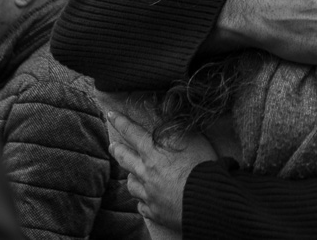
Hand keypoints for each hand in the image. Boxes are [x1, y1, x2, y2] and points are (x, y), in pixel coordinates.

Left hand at [107, 109, 217, 230]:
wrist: (206, 199)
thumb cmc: (201, 165)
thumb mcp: (192, 136)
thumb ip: (175, 124)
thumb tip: (167, 104)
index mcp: (152, 151)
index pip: (131, 131)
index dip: (120, 121)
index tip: (111, 114)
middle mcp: (145, 172)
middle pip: (124, 159)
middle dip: (117, 150)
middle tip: (112, 146)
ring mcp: (148, 194)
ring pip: (131, 185)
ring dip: (131, 177)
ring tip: (131, 174)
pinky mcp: (155, 212)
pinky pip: (142, 206)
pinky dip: (143, 201)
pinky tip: (145, 199)